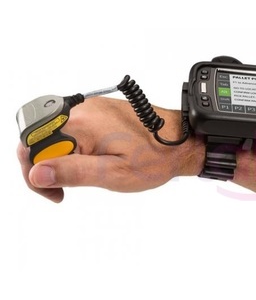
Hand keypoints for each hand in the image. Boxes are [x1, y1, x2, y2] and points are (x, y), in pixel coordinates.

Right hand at [17, 97, 203, 202]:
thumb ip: (72, 172)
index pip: (32, 146)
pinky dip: (73, 147)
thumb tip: (37, 173)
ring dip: (60, 157)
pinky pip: (72, 128)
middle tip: (64, 188)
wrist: (179, 142)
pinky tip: (90, 160)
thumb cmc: (154, 159)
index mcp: (81, 124)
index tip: (55, 192)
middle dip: (45, 166)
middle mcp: (81, 110)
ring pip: (54, 134)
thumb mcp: (113, 174)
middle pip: (39, 138)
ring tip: (83, 175)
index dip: (35, 174)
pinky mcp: (98, 110)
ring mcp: (90, 108)